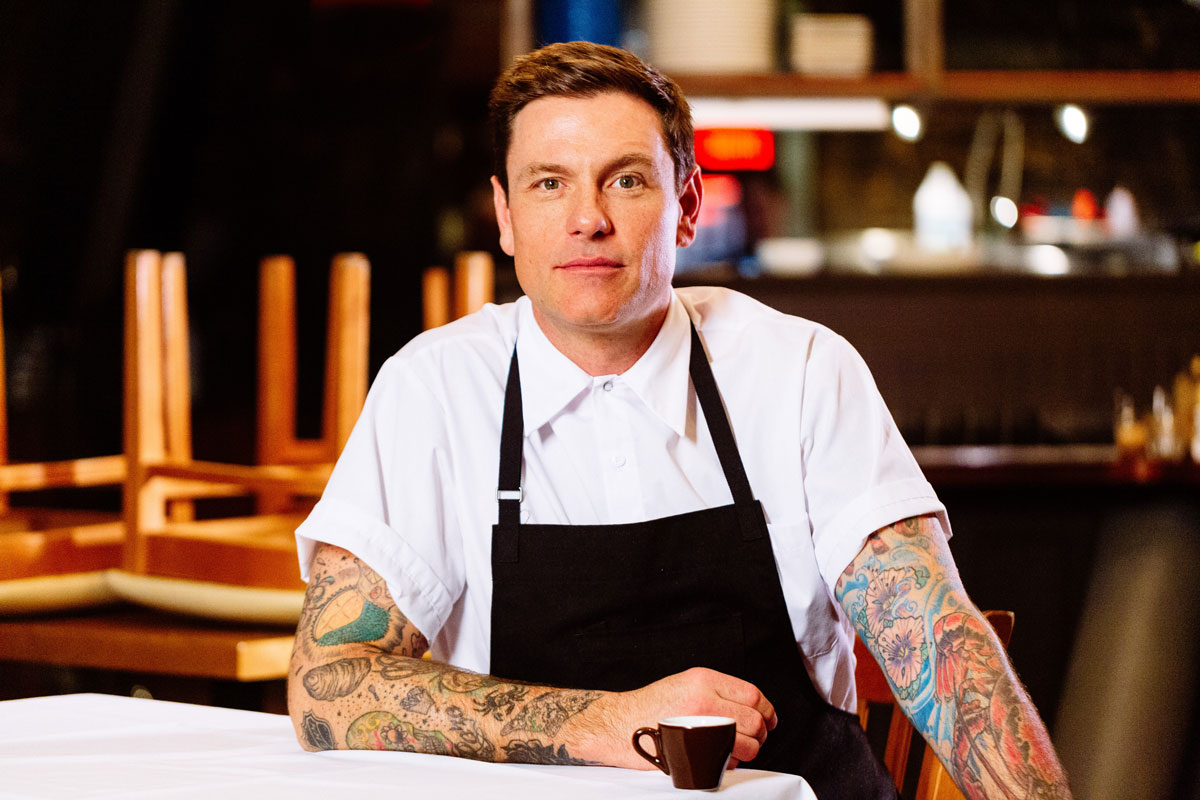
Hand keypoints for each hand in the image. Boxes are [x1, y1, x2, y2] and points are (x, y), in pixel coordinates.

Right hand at [579, 667, 776, 768]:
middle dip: (759, 734)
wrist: (618, 725)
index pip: (752, 694)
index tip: (769, 720)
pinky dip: (730, 763)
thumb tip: (750, 708)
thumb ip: (716, 692)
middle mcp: (704, 700)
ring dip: (747, 751)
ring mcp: (699, 726)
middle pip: (754, 720)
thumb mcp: (684, 684)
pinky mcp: (693, 750)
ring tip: (733, 750)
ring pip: (746, 743)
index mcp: (703, 680)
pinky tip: (717, 758)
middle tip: (751, 739)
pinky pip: (727, 761)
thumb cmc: (649, 708)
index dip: (767, 711)